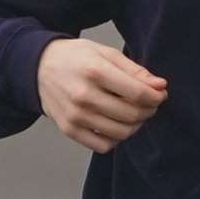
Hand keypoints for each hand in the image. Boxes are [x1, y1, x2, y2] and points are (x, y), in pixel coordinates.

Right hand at [37, 38, 167, 153]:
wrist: (39, 68)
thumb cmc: (77, 57)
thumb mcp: (105, 53)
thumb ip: (134, 70)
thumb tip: (160, 86)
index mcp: (95, 71)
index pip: (138, 93)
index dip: (156, 96)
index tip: (160, 93)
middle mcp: (84, 96)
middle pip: (132, 114)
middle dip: (149, 110)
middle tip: (150, 102)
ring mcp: (75, 116)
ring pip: (121, 132)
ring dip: (136, 125)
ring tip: (135, 112)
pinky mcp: (69, 130)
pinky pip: (103, 145)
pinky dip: (116, 138)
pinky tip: (116, 124)